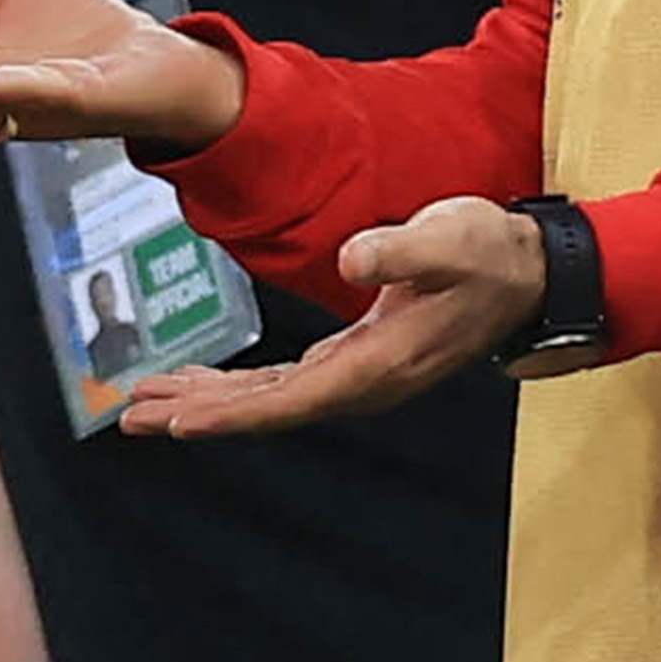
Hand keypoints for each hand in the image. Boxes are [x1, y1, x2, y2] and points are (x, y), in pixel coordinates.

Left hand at [112, 192, 547, 440]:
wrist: (529, 274)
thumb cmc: (490, 254)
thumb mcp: (451, 238)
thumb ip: (400, 250)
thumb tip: (353, 258)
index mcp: (378, 363)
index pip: (291, 399)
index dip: (233, 414)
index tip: (179, 423)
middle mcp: (361, 382)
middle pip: (265, 409)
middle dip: (196, 413)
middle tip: (131, 414)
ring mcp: (356, 376)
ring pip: (267, 400)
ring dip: (205, 401)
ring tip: (143, 401)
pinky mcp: (351, 361)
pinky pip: (281, 385)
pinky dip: (235, 387)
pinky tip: (198, 383)